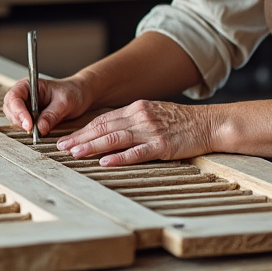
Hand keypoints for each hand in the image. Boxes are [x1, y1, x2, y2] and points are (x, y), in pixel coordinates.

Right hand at [2, 76, 90, 138]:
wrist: (81, 95)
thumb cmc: (73, 92)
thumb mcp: (65, 102)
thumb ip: (52, 114)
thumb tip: (40, 128)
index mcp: (30, 85)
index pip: (14, 96)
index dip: (18, 111)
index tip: (28, 124)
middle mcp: (25, 95)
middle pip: (10, 108)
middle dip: (19, 120)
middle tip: (31, 130)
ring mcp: (26, 106)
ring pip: (14, 118)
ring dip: (22, 126)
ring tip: (36, 130)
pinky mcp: (30, 117)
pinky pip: (22, 124)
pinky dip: (27, 129)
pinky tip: (37, 131)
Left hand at [54, 100, 216, 166]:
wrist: (209, 123)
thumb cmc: (182, 122)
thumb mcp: (154, 113)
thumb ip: (133, 120)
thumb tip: (110, 130)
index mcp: (137, 108)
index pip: (103, 119)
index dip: (83, 129)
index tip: (67, 138)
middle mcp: (141, 117)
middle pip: (104, 127)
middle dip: (81, 138)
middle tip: (62, 147)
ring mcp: (151, 131)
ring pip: (115, 138)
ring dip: (92, 146)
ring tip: (76, 154)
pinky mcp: (162, 146)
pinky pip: (136, 152)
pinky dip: (119, 158)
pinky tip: (105, 162)